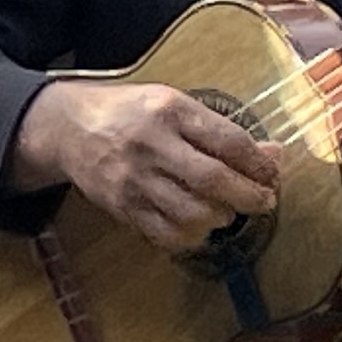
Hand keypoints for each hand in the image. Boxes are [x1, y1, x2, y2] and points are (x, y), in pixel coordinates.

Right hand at [5, 78, 286, 254]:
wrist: (67, 127)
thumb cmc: (130, 113)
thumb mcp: (174, 105)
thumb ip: (221, 131)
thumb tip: (274, 156)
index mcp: (169, 110)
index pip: (228, 142)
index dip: (260, 164)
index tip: (272, 175)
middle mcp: (151, 144)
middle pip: (213, 180)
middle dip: (249, 197)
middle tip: (264, 201)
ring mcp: (133, 179)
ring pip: (191, 213)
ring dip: (220, 218)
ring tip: (225, 211)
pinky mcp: (121, 206)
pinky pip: (165, 234)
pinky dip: (190, 236)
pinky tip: (197, 227)